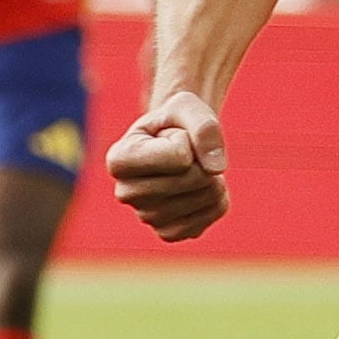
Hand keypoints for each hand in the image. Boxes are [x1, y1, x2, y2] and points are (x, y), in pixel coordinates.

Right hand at [107, 90, 227, 240]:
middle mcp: (125, 193)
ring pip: (207, 194)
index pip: (178, 155)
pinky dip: (219, 194)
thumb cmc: (174, 122)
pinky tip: (199, 187)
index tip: (171, 135)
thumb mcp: (186, 105)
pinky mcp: (170, 233)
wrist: (174, 143)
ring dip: (213, 174)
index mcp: (118, 160)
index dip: (186, 137)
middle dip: (202, 158)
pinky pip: (215, 211)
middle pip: (193, 178)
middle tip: (185, 152)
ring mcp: (147, 218)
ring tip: (191, 167)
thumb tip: (216, 169)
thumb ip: (203, 127)